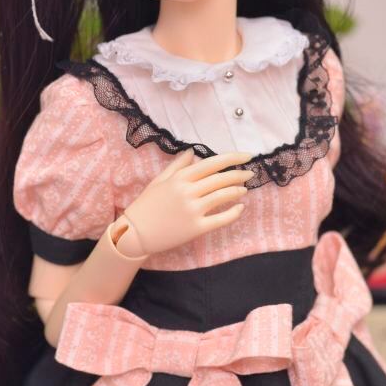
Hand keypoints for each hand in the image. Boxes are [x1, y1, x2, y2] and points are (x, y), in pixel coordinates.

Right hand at [117, 148, 254, 256]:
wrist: (135, 233)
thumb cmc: (146, 205)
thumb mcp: (159, 181)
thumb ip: (177, 166)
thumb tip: (192, 152)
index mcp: (180, 178)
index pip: (212, 163)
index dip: (232, 158)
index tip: (247, 156)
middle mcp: (188, 192)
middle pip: (220, 179)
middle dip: (239, 174)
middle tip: (250, 173)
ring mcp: (192, 210)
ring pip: (223, 196)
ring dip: (237, 191)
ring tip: (244, 189)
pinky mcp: (196, 228)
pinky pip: (220, 219)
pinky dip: (233, 213)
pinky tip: (240, 208)